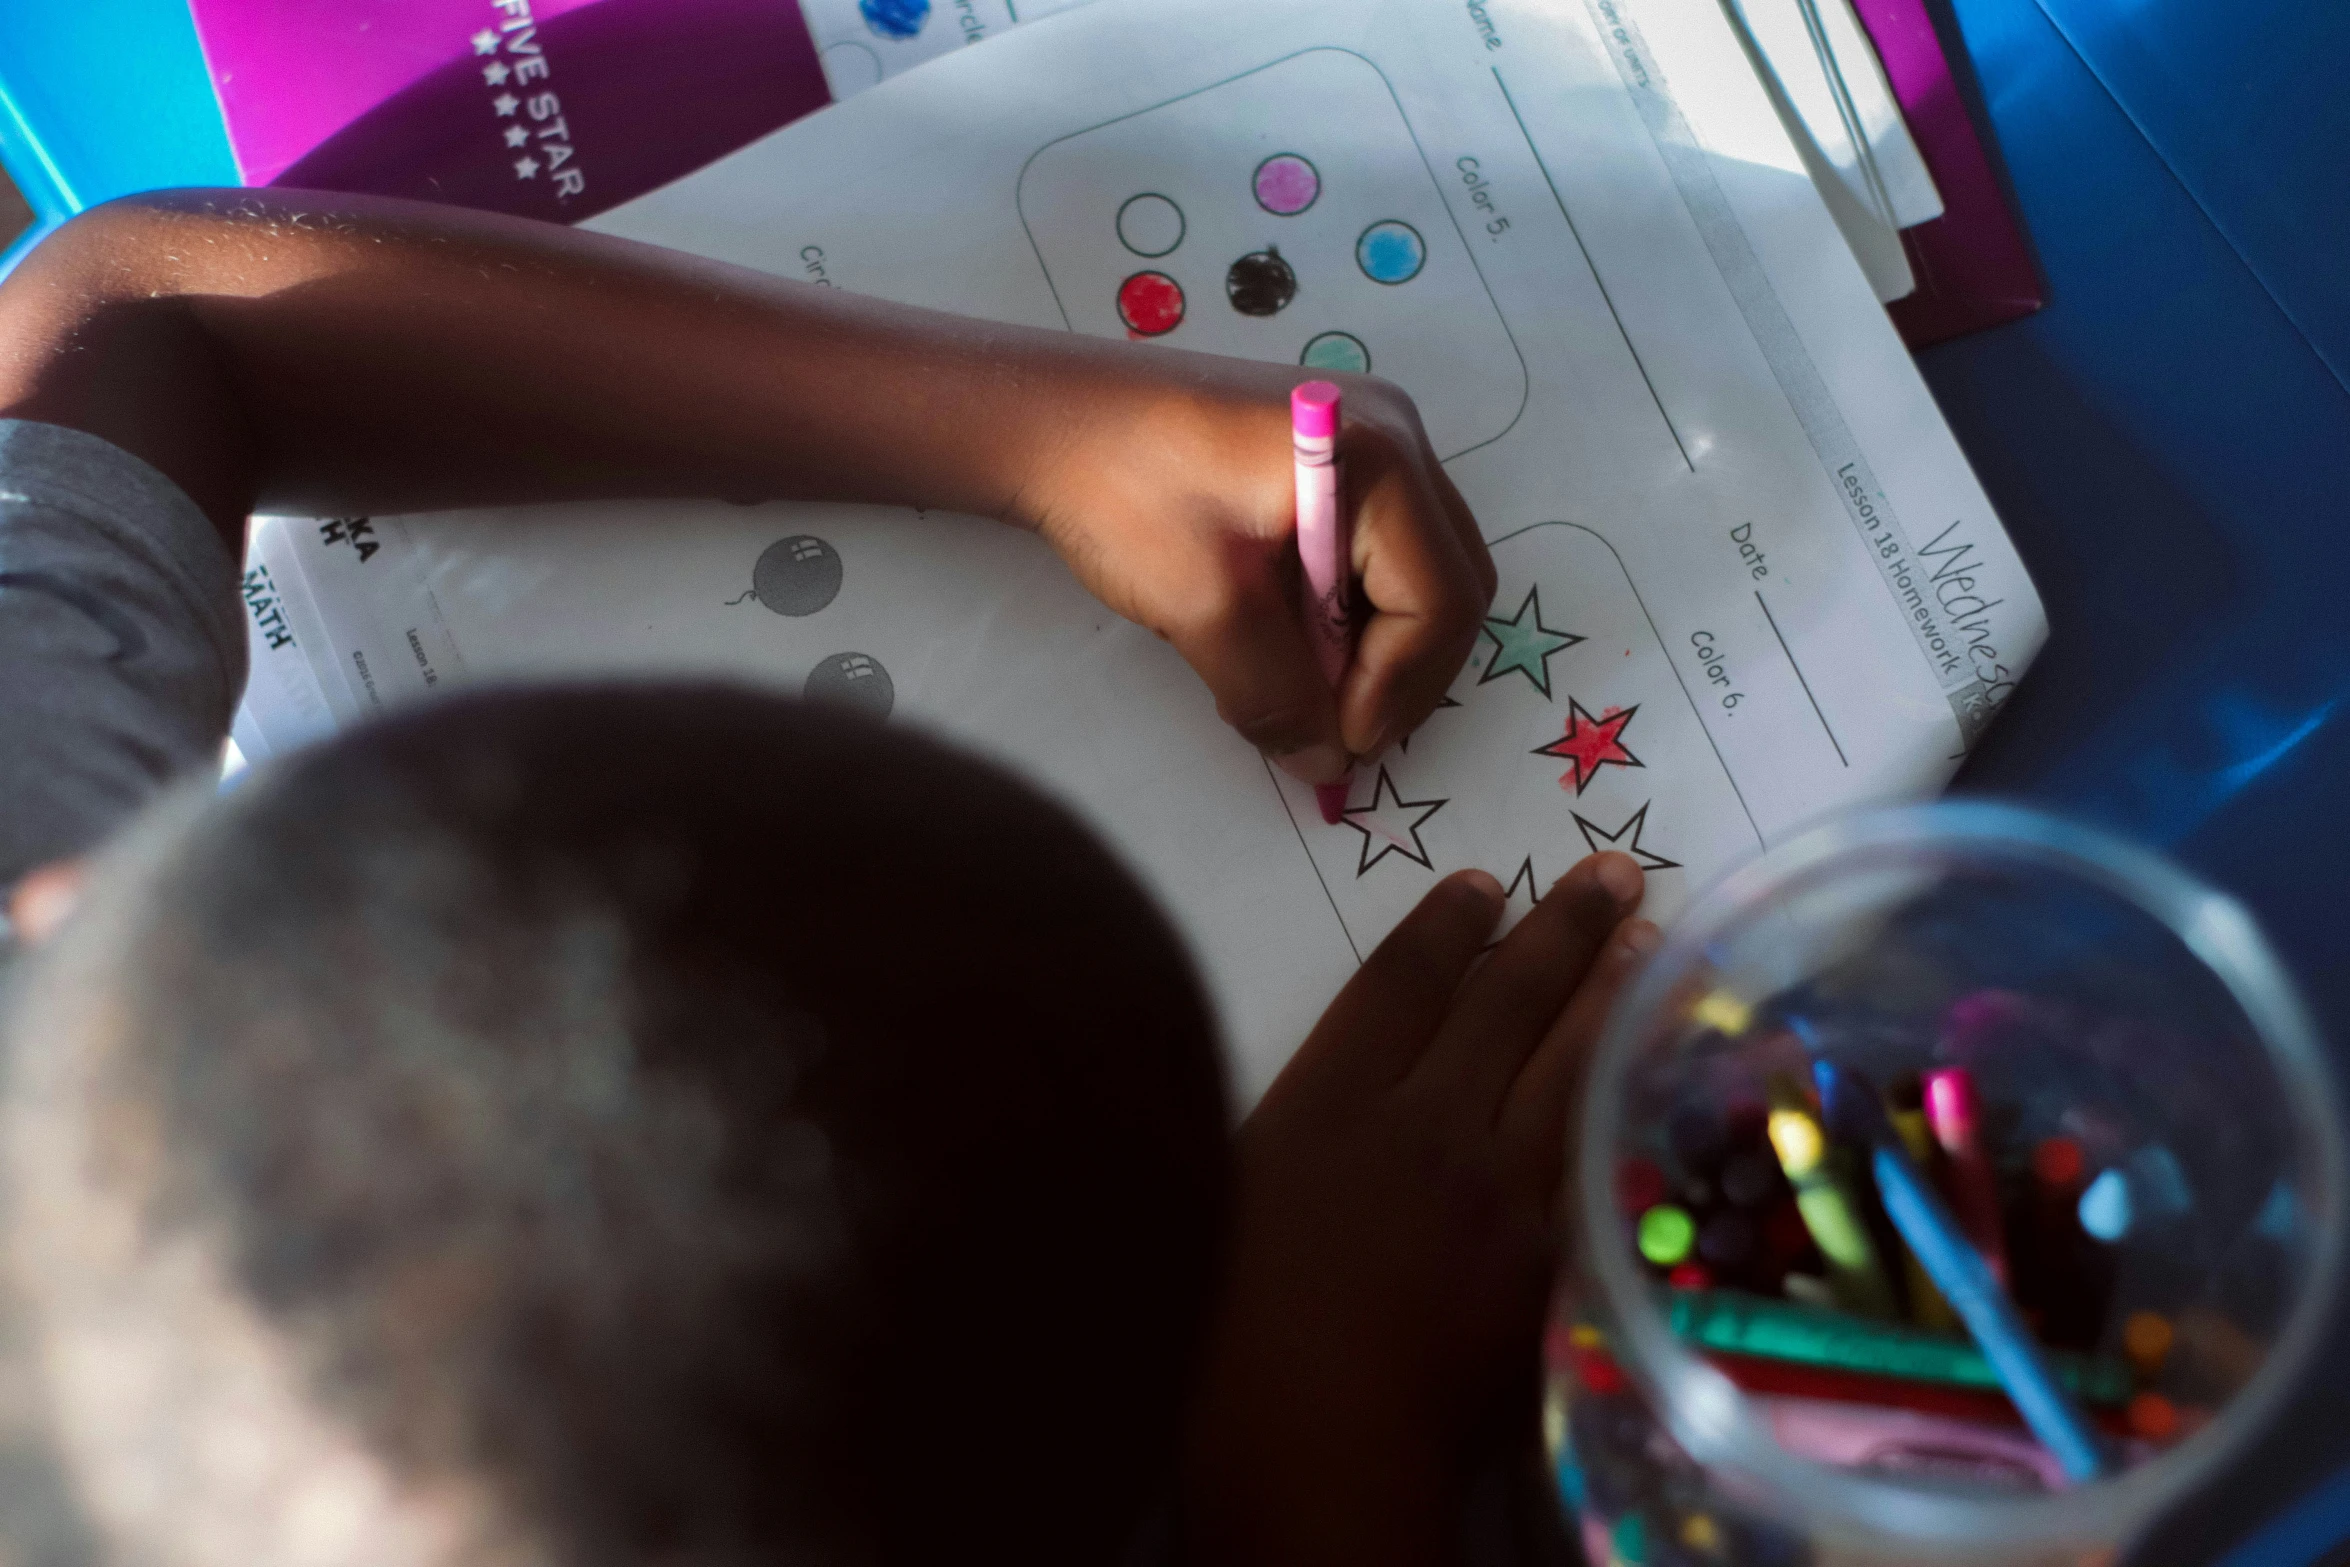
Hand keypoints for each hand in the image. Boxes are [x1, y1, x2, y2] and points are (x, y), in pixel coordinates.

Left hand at [1010, 355, 1494, 784]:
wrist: (1052, 420)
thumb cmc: (1124, 494)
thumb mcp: (1204, 608)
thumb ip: (1275, 696)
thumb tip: (1325, 765)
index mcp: (1379, 458)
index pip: (1439, 602)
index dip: (1395, 691)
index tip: (1330, 744)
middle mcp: (1398, 436)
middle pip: (1447, 586)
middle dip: (1397, 673)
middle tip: (1328, 729)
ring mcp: (1371, 439)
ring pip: (1416, 575)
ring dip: (1372, 647)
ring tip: (1300, 687)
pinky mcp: (1336, 454)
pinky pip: (1376, 552)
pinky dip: (1347, 611)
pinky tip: (1286, 636)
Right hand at [1184, 853, 1658, 1566]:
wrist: (1311, 1453)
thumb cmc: (1224, 1336)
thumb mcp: (1216, 1197)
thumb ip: (1277, 1131)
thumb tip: (1319, 1088)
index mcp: (1327, 1102)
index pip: (1398, 983)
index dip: (1445, 925)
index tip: (1483, 882)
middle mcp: (1423, 1125)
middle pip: (1503, 1004)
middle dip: (1560, 930)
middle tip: (1613, 874)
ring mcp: (1496, 1190)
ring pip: (1567, 1066)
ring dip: (1610, 995)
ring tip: (1648, 939)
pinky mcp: (1545, 1257)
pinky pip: (1598, 1160)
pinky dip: (1626, 1104)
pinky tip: (1652, 1072)